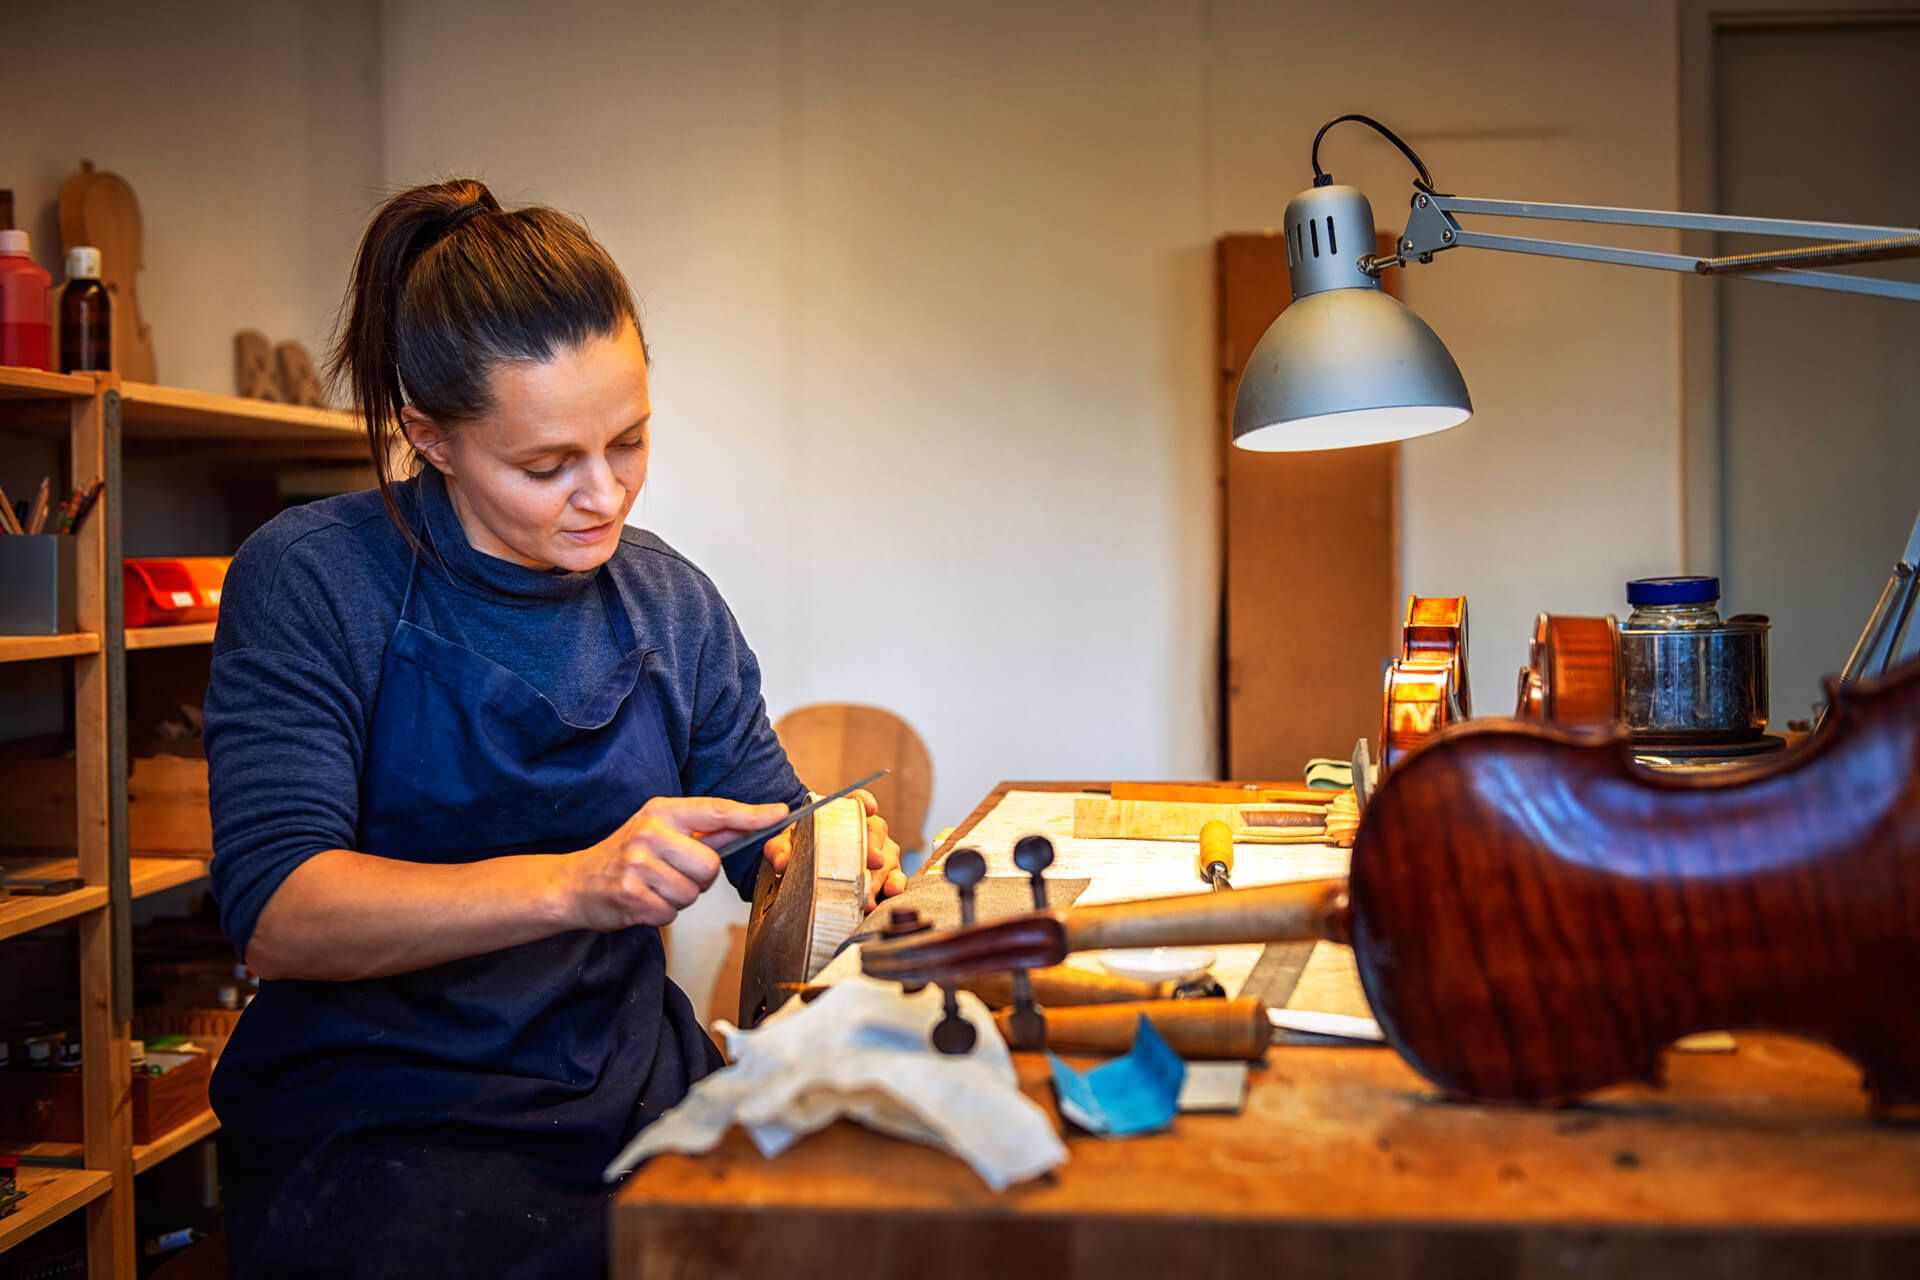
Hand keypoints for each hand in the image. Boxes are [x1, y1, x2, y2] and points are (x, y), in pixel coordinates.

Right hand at [568, 795, 787, 931]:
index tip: (779, 813)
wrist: (573, 884)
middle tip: (672, 875)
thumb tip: (747, 824)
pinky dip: (661, 913)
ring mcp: (638, 865)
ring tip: (654, 888)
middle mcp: (649, 834)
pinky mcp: (631, 896)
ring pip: (692, 893)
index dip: (752, 815)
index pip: (717, 811)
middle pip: (710, 865)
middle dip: (698, 879)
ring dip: (678, 898)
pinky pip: (671, 913)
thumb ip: (702, 830)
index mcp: (660, 812)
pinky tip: (643, 901)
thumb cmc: (622, 856)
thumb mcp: (658, 831)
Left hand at [762, 788, 906, 910]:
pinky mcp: (888, 873)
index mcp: (845, 814)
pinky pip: (897, 876)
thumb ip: (780, 849)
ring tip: (869, 891)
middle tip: (869, 862)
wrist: (809, 868)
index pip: (858, 800)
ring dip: (879, 874)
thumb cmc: (803, 849)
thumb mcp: (787, 845)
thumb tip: (781, 861)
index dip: (865, 802)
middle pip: (876, 831)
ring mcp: (881, 851)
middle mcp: (868, 828)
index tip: (868, 807)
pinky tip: (890, 892)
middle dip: (873, 847)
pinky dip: (895, 884)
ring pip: (886, 857)